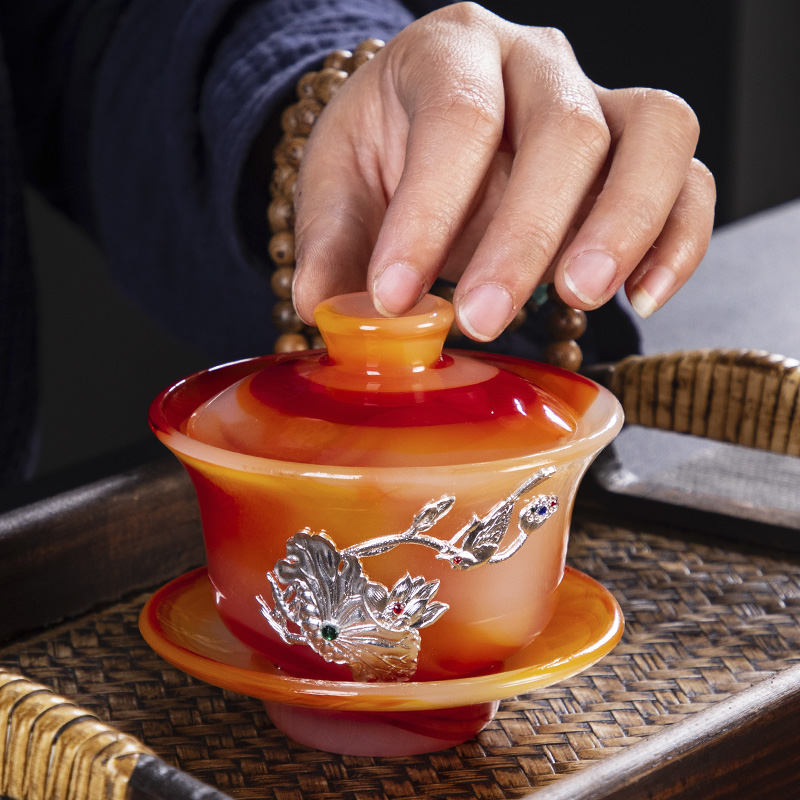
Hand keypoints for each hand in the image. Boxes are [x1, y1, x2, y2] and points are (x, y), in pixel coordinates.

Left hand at [291, 2, 715, 340]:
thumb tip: (327, 310)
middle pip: (566, 127)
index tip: (396, 297)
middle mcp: (536, 63)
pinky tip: (640, 297)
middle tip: (483, 318)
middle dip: (525, 236)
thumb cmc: (385, 153)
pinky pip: (690, 181)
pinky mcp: (640, 154)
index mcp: (451, 53)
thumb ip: (332, 245)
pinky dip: (678, 241)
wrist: (430, 134)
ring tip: (579, 296)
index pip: (456, 117)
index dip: (428, 213)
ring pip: (656, 135)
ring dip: (624, 224)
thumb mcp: (340, 188)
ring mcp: (601, 102)